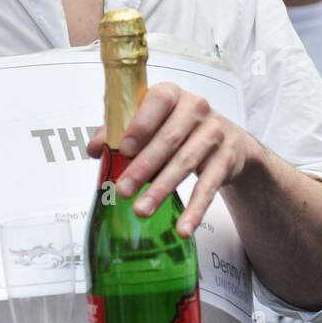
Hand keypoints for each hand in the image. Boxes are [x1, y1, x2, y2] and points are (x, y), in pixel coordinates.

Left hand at [86, 82, 255, 236]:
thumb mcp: (151, 122)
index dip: (141, 124)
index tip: (124, 148)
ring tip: (141, 210)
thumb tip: (94, 149)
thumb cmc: (178, 128)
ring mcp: (214, 133)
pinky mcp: (226, 160)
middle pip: (169, 139)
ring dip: (161, 189)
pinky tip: (183, 228)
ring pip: (185, 164)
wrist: (227, 140)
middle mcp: (196, 109)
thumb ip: (120, 131)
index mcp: (172, 94)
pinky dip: (195, 210)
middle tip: (122, 190)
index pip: (158, 100)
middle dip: (143, 167)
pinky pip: (208, 187)